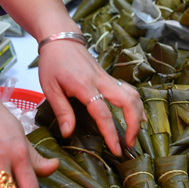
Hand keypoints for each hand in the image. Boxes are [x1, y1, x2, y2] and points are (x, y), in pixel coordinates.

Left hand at [37, 39, 143, 154]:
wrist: (61, 38)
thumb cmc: (53, 62)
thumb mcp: (50, 88)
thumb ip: (62, 111)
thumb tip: (68, 133)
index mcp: (84, 86)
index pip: (103, 113)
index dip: (111, 133)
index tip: (117, 149)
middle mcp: (101, 81)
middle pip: (128, 102)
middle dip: (133, 125)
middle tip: (130, 144)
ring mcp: (107, 78)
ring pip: (133, 94)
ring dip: (138, 114)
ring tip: (135, 133)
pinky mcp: (109, 77)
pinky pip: (129, 90)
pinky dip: (136, 104)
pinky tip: (137, 116)